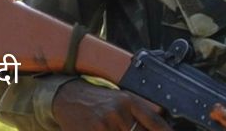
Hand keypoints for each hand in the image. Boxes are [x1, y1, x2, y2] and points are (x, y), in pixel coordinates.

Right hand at [52, 79, 171, 130]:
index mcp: (128, 100)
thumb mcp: (120, 99)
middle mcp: (118, 111)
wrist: (69, 97)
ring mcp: (105, 123)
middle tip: (130, 128)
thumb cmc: (97, 99)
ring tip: (112, 127)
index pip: (153, 121)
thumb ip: (138, 112)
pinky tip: (106, 130)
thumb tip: (157, 123)